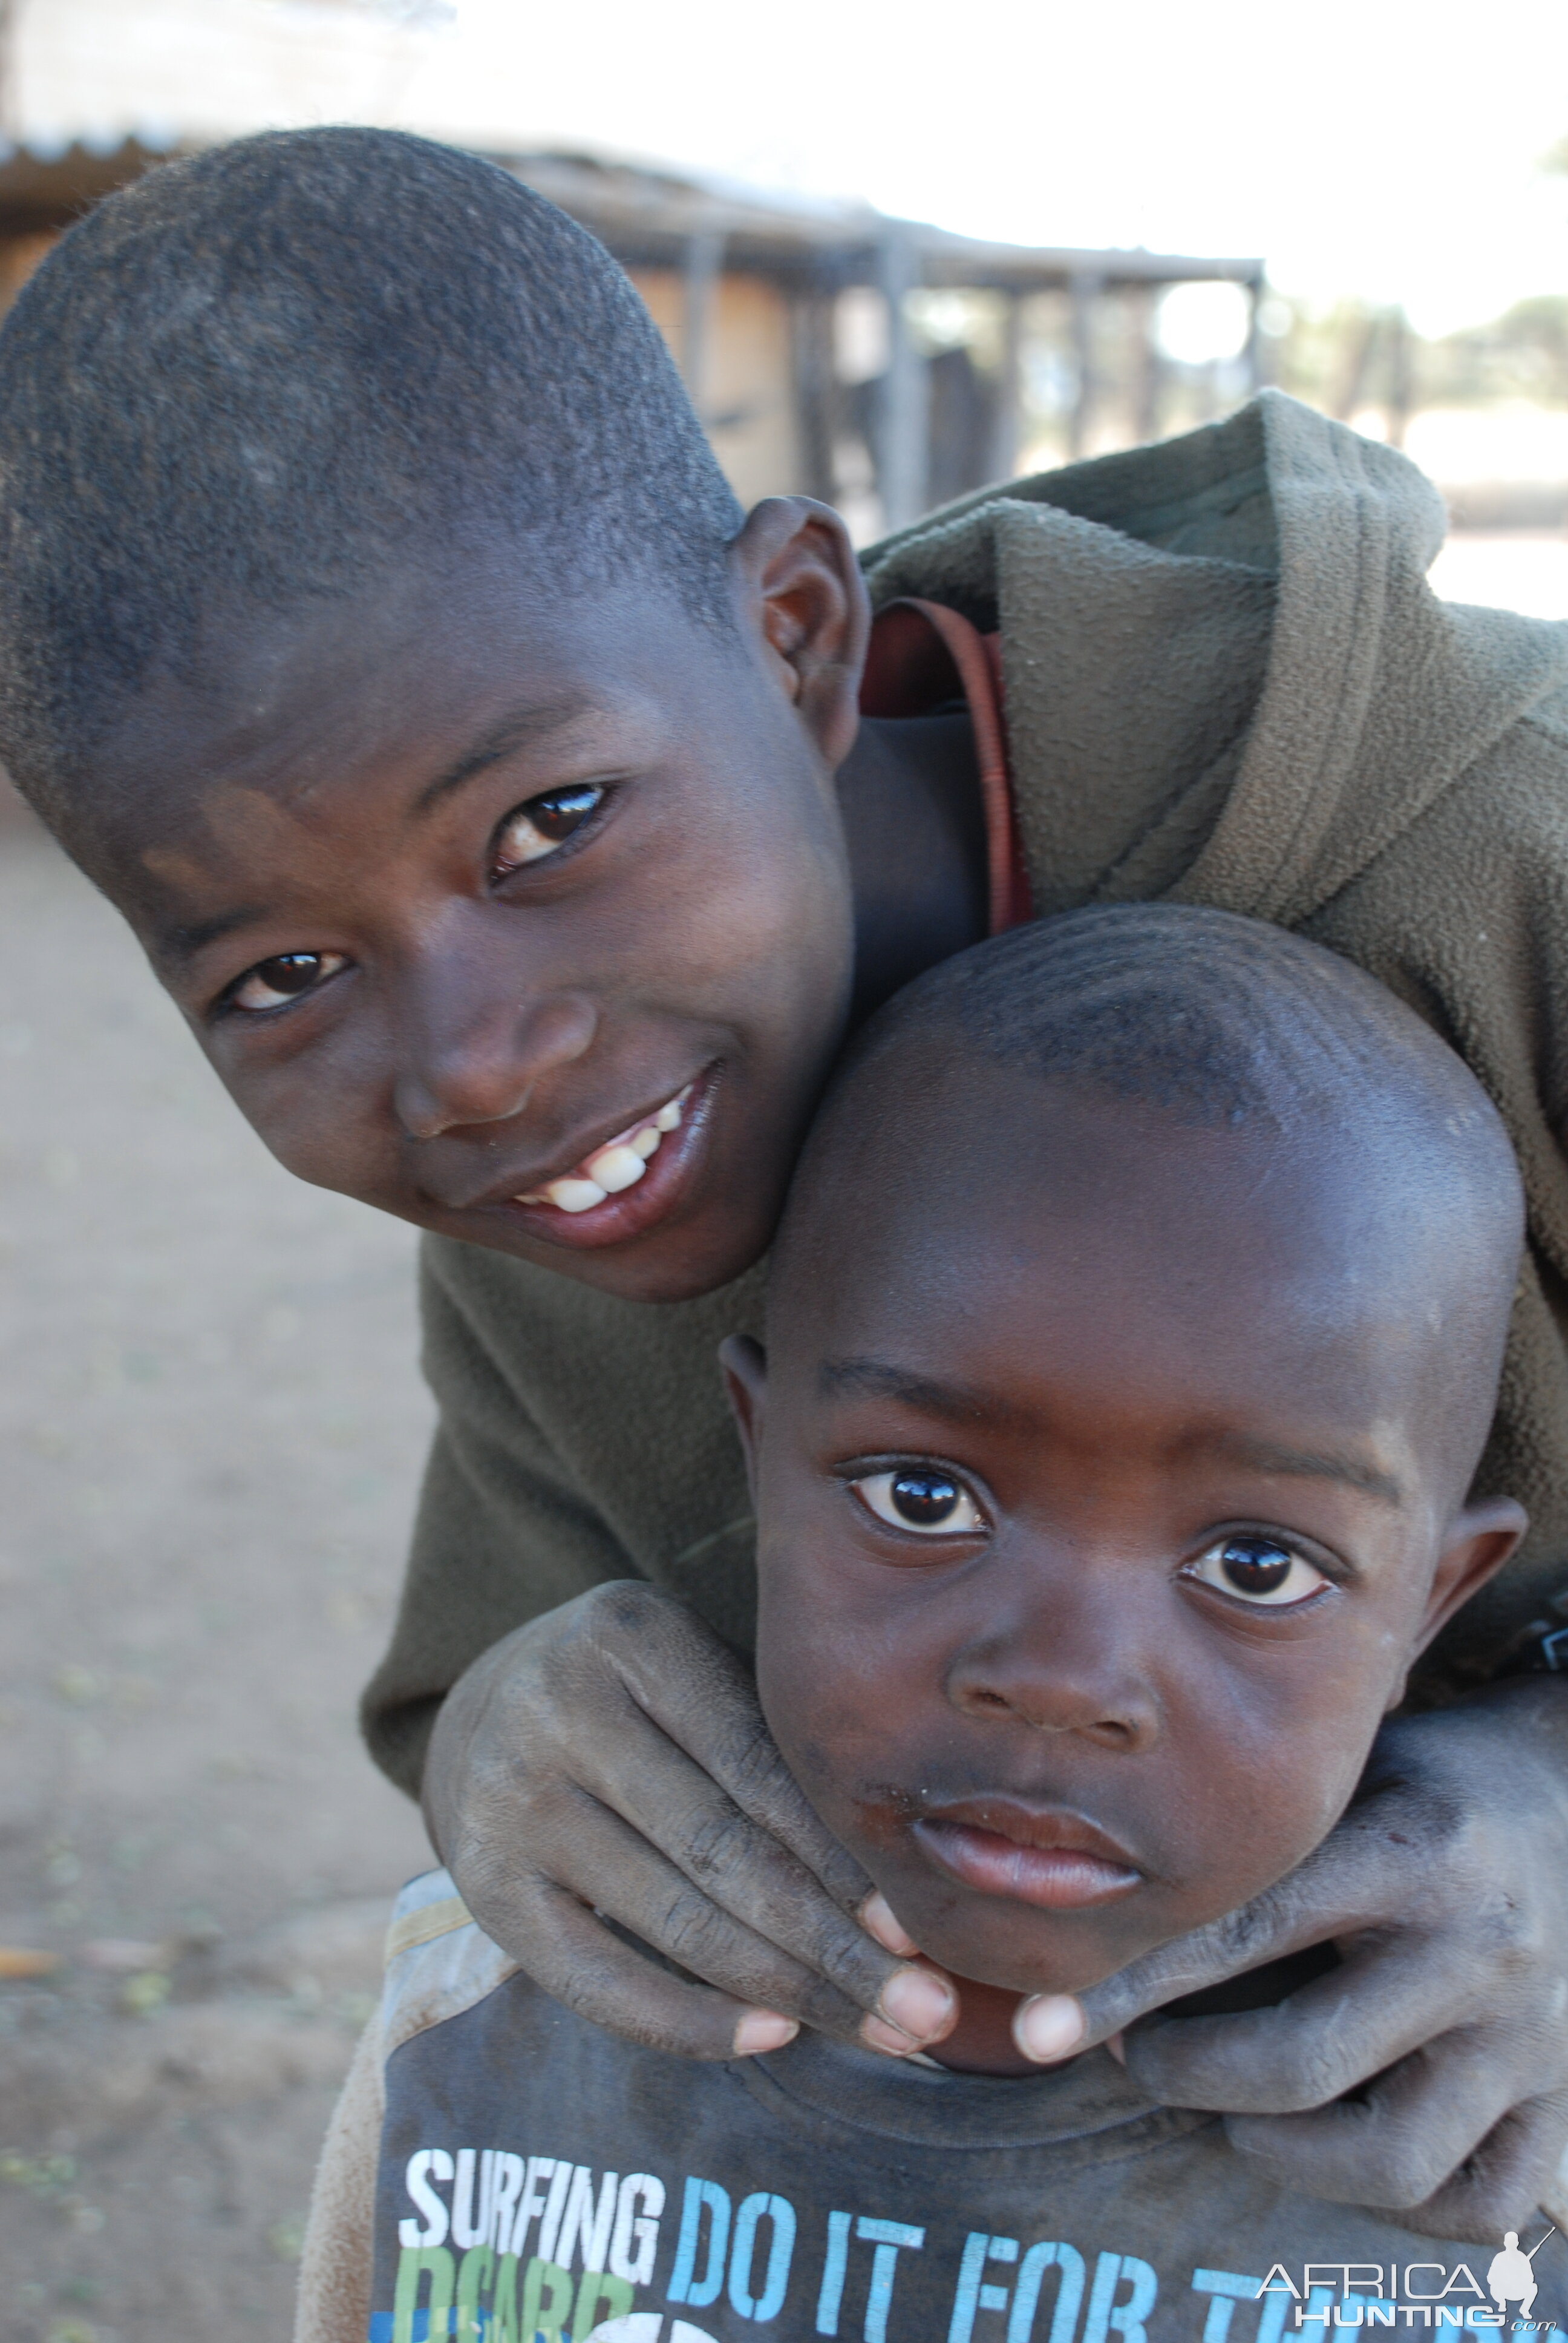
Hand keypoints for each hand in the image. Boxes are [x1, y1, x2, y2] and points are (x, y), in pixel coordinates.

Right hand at [422, 1581, 956, 2060]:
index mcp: (632, 1636)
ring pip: (674, 1920)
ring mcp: (510, 1800)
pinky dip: (692, 2021)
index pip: (755, 1764)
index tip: (920, 1929)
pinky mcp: (485, 1886)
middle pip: (721, 1850)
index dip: (840, 1856)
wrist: (487, 1709)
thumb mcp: (700, 1675)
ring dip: (789, 1990)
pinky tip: (773, 2036)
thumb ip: (780, 1750)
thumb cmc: (645, 1700)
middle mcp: (558, 1710)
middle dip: (834, 1942)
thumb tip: (913, 1886)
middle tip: (925, 2010)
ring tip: (882, 2031)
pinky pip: (598, 1981)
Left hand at [1011, 1679, 1567, 2241]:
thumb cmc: (1427, 1782)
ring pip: (1389, 2160)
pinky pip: (1473, 2202)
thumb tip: (1090, 1895)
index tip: (1041, 2024)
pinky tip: (1339, 2144)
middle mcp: (1481, 1948)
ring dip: (1279, 2149)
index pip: (1244, 1931)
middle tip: (1140, 2054)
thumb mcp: (1347, 1773)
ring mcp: (1533, 2038)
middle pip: (1300, 2065)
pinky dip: (1391, 2201)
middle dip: (1186, 2070)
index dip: (1129, 1984)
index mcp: (1414, 1849)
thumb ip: (1249, 1836)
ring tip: (1235, 2109)